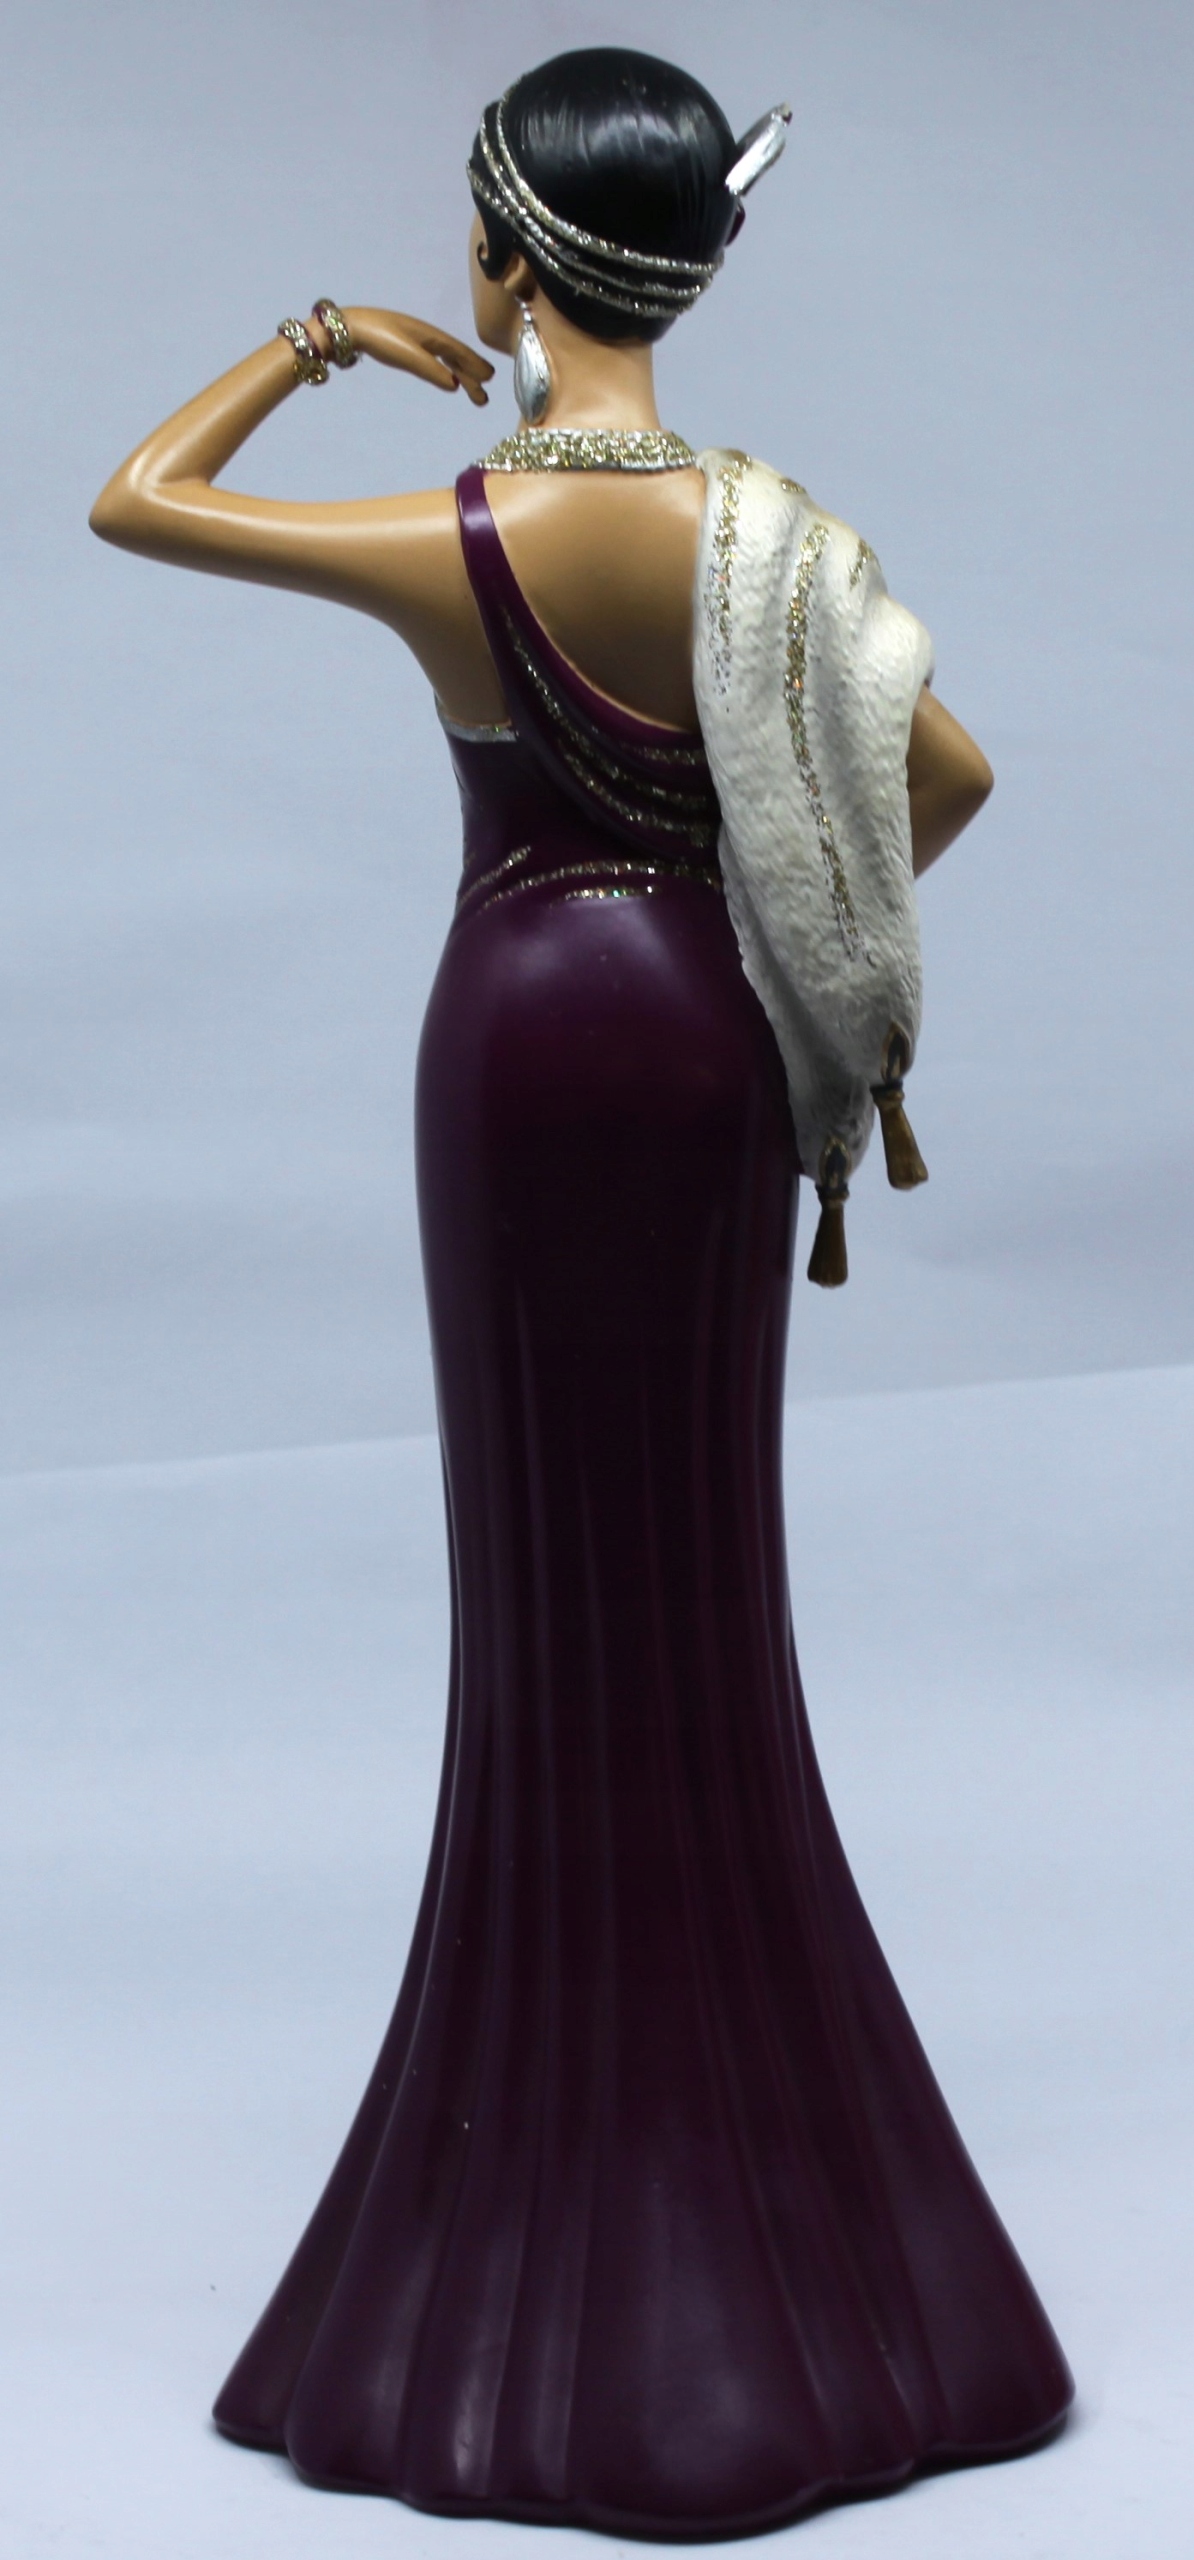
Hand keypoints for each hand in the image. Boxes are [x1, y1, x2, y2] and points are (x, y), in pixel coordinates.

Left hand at [330, 308, 492, 404]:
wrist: (348, 329)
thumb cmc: (380, 339)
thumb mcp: (408, 356)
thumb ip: (432, 370)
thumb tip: (455, 385)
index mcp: (432, 336)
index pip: (460, 353)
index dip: (475, 366)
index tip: (490, 380)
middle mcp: (427, 337)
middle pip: (454, 359)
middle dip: (471, 377)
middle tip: (483, 399)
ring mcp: (414, 341)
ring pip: (443, 360)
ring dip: (458, 375)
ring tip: (468, 392)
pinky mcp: (402, 346)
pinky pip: (431, 359)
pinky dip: (442, 369)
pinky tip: (443, 376)